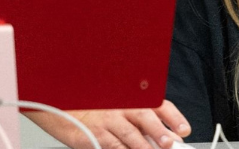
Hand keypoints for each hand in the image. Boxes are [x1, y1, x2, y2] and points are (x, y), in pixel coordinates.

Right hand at [24, 99, 190, 148]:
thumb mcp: (113, 102)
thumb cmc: (87, 102)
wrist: (54, 100)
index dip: (173, 117)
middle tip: (173, 144)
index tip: (185, 129)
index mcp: (128, 95)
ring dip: (145, 148)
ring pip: (130, 137)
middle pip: (145, 119)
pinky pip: (111, 148)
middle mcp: (119, 106)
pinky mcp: (91, 137)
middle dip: (161, 133)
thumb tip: (159, 133)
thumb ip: (135, 116)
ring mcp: (104, 122)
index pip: (156, 103)